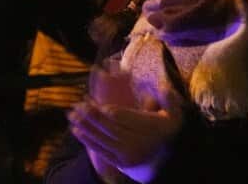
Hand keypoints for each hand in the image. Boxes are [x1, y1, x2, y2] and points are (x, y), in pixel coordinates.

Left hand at [69, 99, 183, 181]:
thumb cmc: (165, 132)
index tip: (98, 102)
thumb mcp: (175, 115)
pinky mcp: (119, 163)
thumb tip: (161, 85)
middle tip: (78, 105)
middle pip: (111, 127)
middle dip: (93, 116)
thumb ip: (169, 99)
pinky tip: (77, 130)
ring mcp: (128, 154)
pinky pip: (100, 149)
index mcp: (151, 129)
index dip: (111, 111)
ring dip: (86, 126)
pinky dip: (87, 140)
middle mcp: (139, 143)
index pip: (127, 118)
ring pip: (103, 138)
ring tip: (72, 115)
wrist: (162, 162)